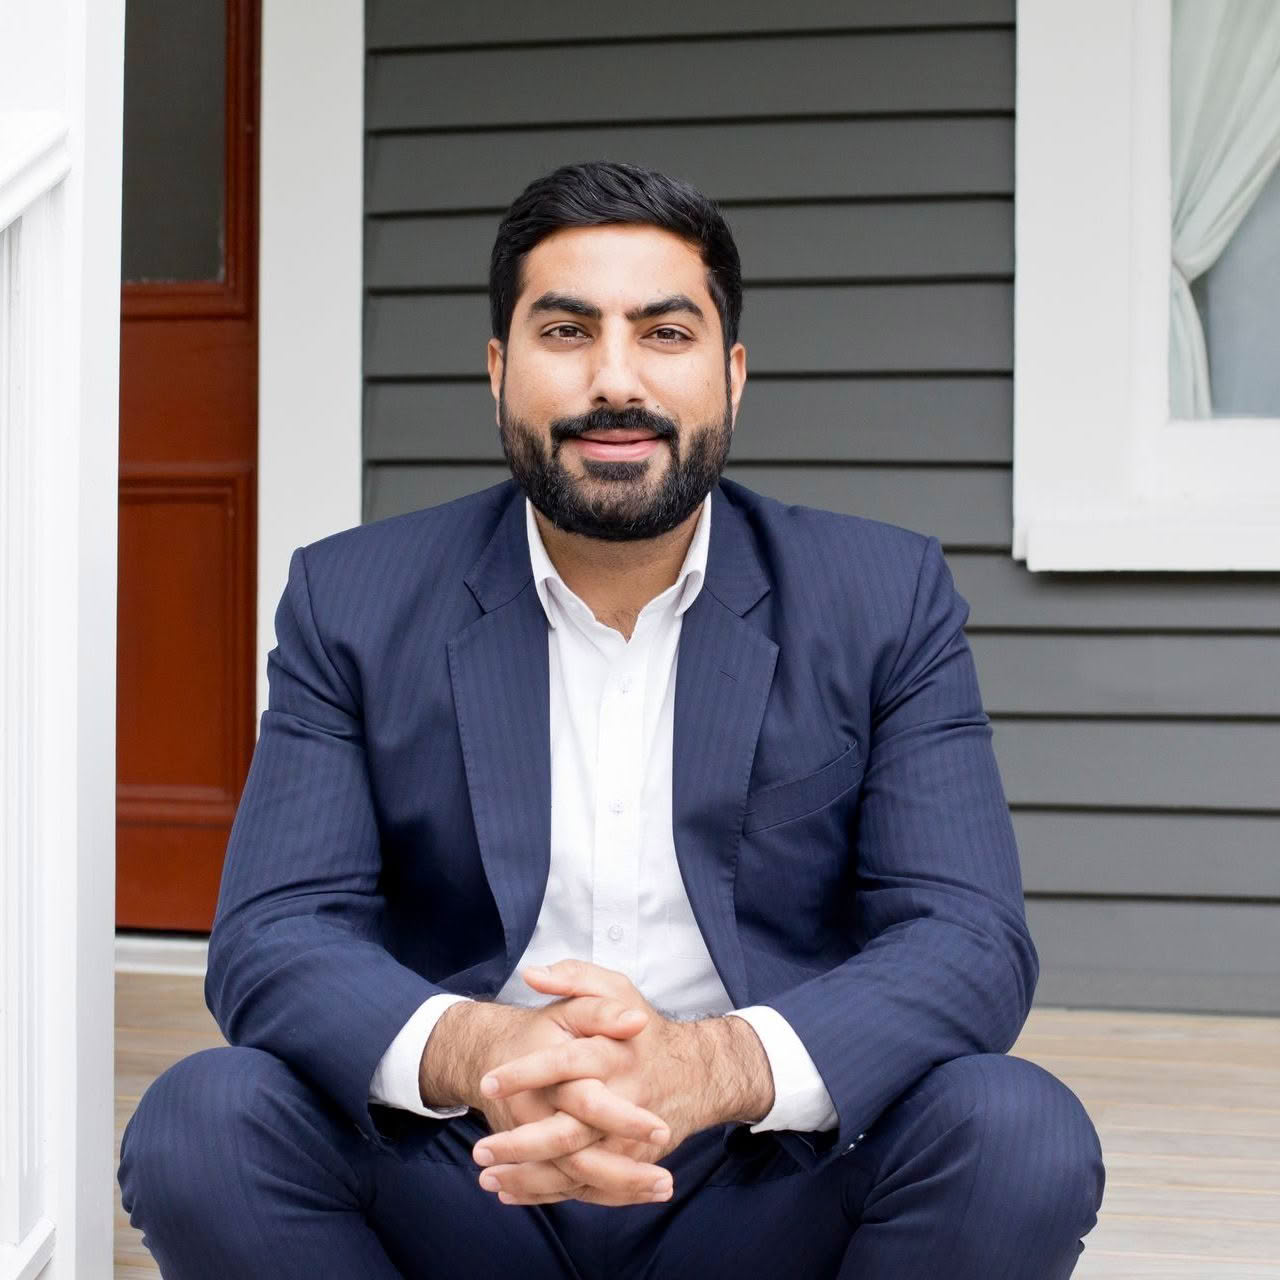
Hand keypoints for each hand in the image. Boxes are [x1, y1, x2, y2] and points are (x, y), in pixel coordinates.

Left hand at [470, 960, 774, 1205]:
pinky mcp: (631, 1161)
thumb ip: (574, 977)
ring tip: (487, 1177)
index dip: (528, 1073)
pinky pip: (587, 1186)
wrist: (696, 1074)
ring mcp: (629, 1138)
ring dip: (530, 1177)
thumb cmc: (644, 1031)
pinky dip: (548, 1192)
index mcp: (615, 1053)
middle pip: (570, 1130)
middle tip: (481, 1150)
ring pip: (576, 1167)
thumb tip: (531, 974)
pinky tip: (510, 1191)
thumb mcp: (616, 989)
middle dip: (523, 1144)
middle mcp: (623, 1099)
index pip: (568, 1063)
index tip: (488, 1082)